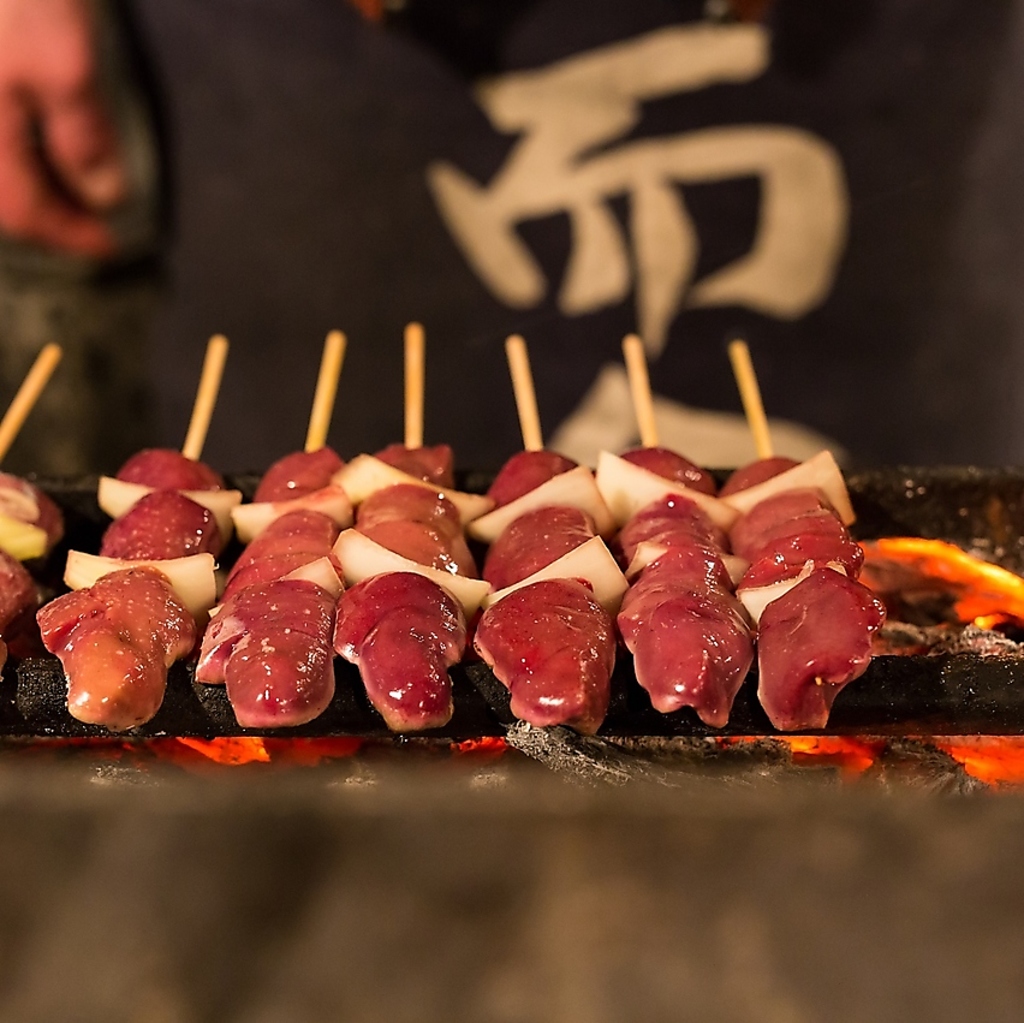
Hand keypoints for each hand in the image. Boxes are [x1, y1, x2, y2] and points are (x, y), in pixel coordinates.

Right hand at [0, 0, 126, 256]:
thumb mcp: (68, 66)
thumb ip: (83, 136)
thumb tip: (103, 195)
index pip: (23, 212)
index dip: (69, 236)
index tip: (111, 247)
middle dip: (46, 218)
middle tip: (90, 226)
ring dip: (28, 188)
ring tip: (68, 193)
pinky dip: (13, 157)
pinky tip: (38, 148)